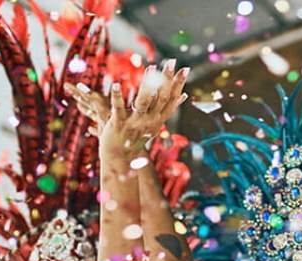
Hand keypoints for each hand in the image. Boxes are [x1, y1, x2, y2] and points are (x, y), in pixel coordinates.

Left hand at [64, 60, 188, 161]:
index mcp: (159, 118)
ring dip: (148, 85)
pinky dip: (117, 96)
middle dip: (167, 79)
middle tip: (172, 62)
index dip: (178, 84)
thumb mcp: (155, 123)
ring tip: (152, 68)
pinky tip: (116, 83)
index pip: (172, 98)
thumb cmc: (136, 136)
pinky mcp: (119, 124)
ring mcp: (135, 122)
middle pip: (162, 97)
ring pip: (144, 102)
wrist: (120, 157)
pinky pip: (118, 108)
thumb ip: (167, 108)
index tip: (185, 68)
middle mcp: (150, 120)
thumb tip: (184, 96)